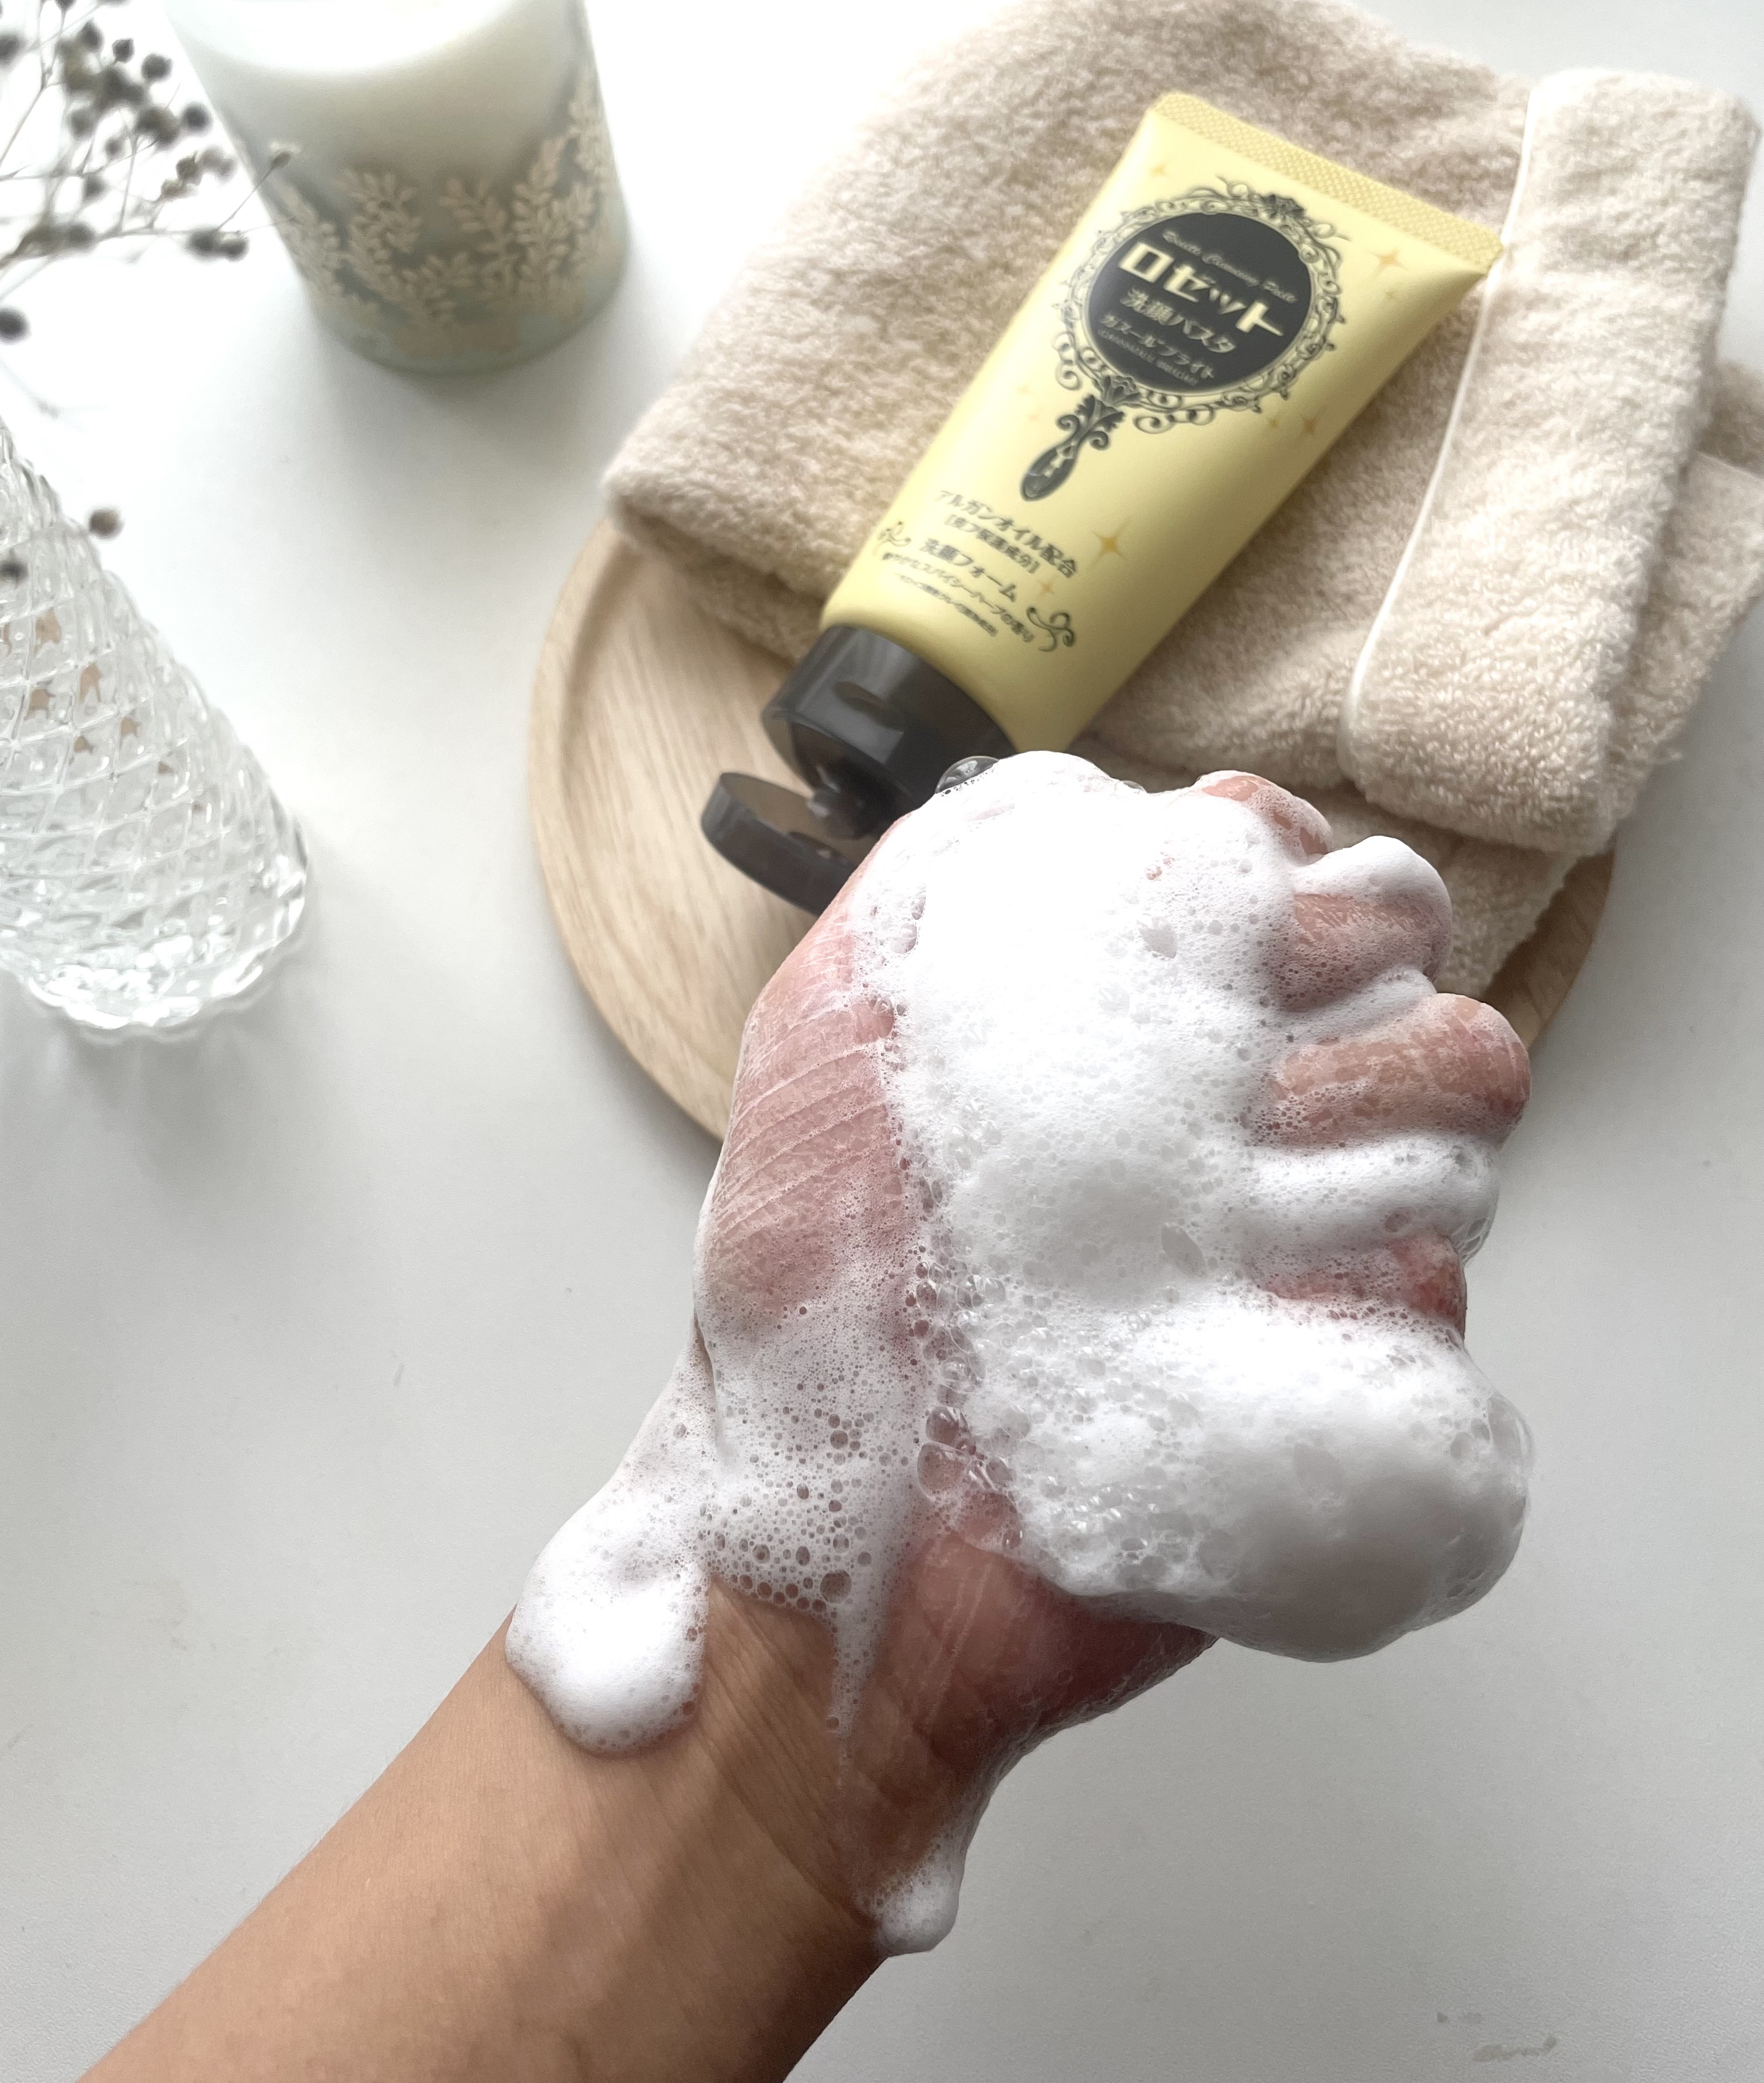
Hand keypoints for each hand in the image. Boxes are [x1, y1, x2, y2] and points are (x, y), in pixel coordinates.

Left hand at [688, 764, 1527, 1941]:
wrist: (840, 1550)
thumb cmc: (804, 1297)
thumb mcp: (821, 1041)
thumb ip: (927, 892)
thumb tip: (1053, 797)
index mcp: (1127, 1027)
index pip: (1278, 870)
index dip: (1282, 858)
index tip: (1241, 894)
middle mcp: (1228, 1119)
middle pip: (1401, 966)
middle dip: (1359, 969)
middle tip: (1254, 1043)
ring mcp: (1293, 1241)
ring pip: (1458, 1100)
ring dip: (1385, 1105)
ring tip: (1248, 1180)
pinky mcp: (1335, 1372)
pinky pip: (1434, 1281)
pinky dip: (1372, 1270)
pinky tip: (1253, 1303)